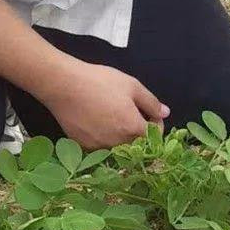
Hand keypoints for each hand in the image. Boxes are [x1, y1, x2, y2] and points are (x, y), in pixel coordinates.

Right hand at [39, 58, 169, 148]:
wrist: (64, 85)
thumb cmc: (100, 82)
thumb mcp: (132, 86)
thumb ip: (151, 102)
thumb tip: (164, 113)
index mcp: (134, 129)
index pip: (155, 136)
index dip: (156, 124)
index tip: (150, 113)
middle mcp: (118, 144)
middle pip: (138, 144)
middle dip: (139, 131)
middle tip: (131, 113)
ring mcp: (100, 147)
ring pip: (119, 147)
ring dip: (122, 136)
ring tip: (113, 116)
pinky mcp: (84, 147)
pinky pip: (101, 147)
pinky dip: (104, 138)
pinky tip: (97, 122)